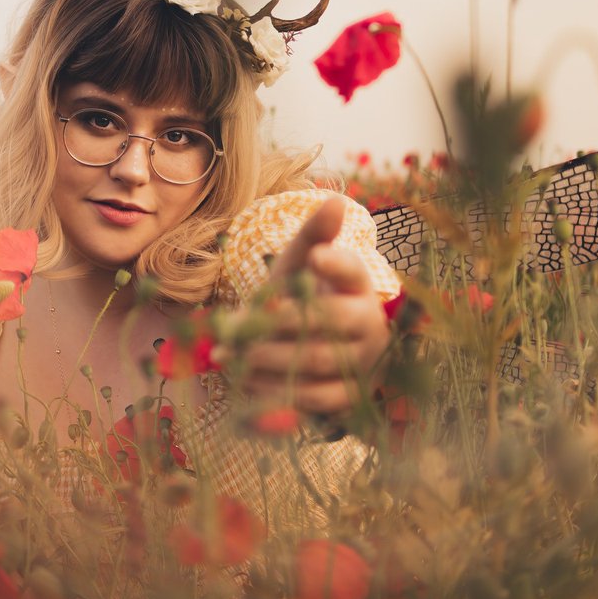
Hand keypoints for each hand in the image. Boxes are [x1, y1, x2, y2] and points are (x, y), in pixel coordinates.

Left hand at [243, 197, 389, 418]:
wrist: (312, 349)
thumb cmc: (303, 296)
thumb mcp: (301, 266)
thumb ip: (311, 236)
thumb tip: (335, 200)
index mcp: (358, 284)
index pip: (352, 270)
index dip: (336, 263)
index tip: (314, 256)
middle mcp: (369, 322)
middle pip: (326, 320)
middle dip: (276, 323)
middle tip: (233, 326)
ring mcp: (363, 363)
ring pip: (314, 362)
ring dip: (265, 359)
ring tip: (228, 355)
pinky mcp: (350, 398)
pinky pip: (313, 399)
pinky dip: (274, 392)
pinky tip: (243, 383)